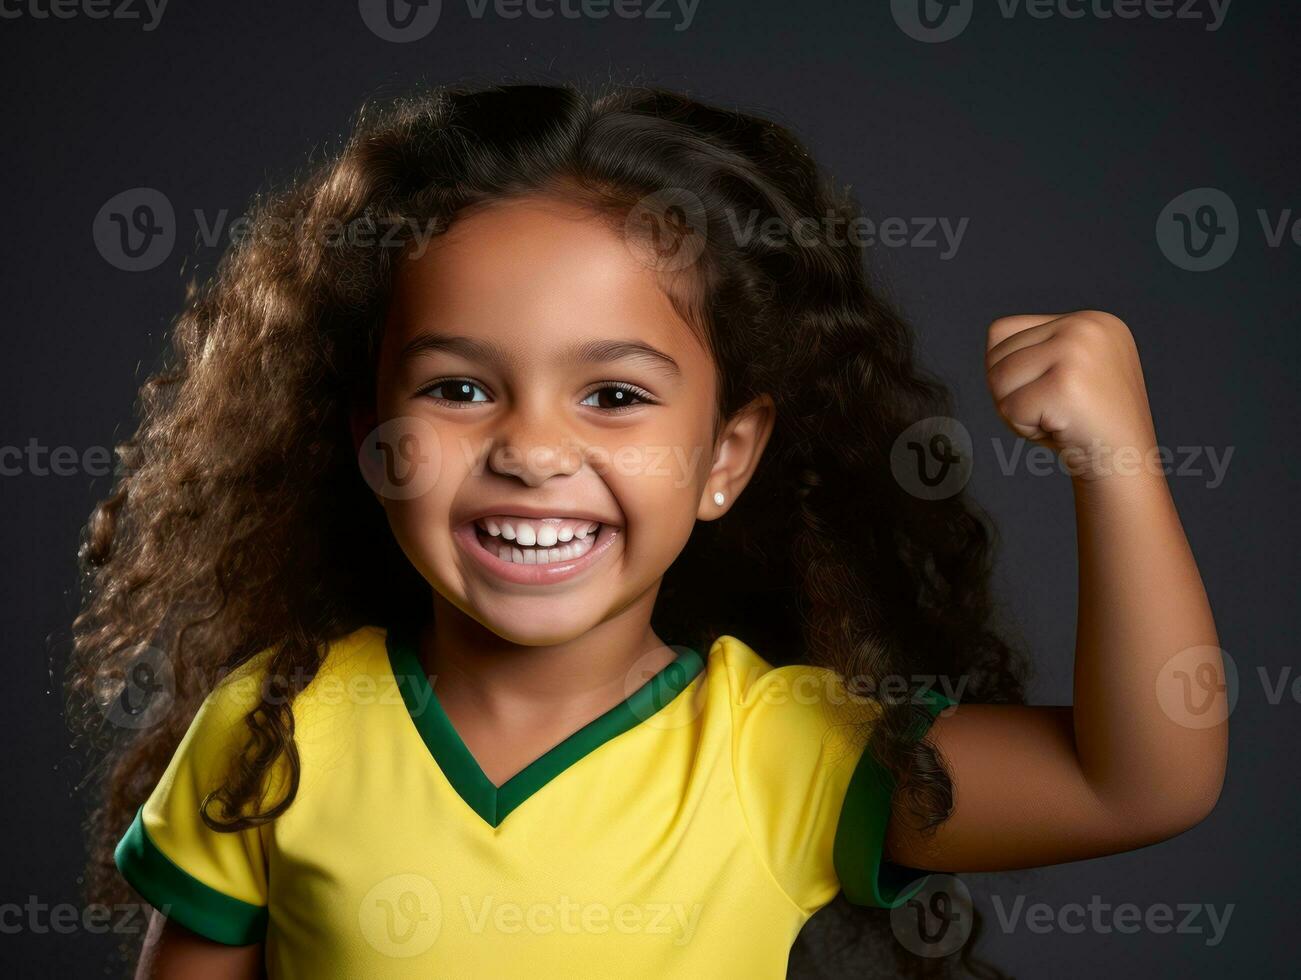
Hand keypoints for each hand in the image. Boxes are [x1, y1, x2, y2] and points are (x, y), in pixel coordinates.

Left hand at [985, 311, 1157, 481]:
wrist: (1125, 466)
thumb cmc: (1087, 427)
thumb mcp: (1068, 372)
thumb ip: (1038, 349)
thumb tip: (993, 335)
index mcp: (1089, 320)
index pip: (1002, 331)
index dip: (1006, 371)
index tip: (1041, 393)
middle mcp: (1085, 326)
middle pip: (996, 355)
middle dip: (1010, 393)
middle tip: (1051, 413)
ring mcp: (1076, 351)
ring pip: (997, 380)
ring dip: (1015, 411)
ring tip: (1055, 420)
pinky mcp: (1065, 384)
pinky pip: (1010, 408)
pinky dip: (1024, 429)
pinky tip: (1059, 431)